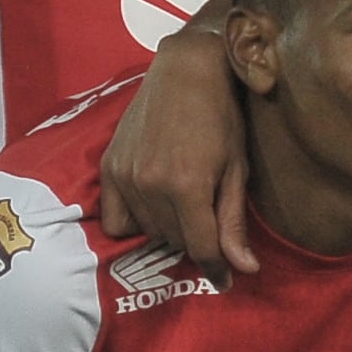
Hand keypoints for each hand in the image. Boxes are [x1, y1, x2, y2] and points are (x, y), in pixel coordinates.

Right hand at [96, 23, 255, 275]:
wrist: (185, 71)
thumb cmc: (222, 116)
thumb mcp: (237, 168)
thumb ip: (233, 221)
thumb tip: (243, 269)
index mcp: (188, 186)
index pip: (201, 248)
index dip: (216, 269)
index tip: (225, 280)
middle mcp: (151, 186)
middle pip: (175, 242)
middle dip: (196, 243)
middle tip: (210, 226)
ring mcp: (125, 177)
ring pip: (148, 232)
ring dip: (169, 231)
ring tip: (186, 209)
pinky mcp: (108, 168)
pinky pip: (114, 219)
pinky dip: (134, 222)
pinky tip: (153, 209)